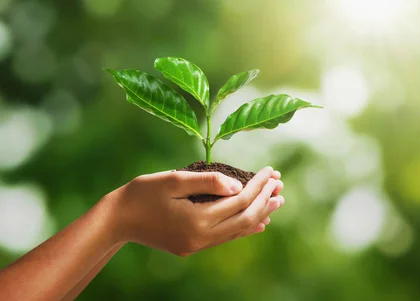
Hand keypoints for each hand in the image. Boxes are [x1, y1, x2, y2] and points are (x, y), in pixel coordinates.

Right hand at [102, 166, 283, 255]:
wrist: (117, 220)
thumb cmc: (142, 194)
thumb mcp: (173, 180)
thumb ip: (207, 181)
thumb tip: (238, 184)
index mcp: (198, 220)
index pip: (240, 200)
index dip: (259, 185)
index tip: (271, 171)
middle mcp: (202, 238)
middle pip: (245, 218)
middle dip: (265, 200)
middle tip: (280, 185)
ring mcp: (197, 245)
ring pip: (238, 231)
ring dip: (259, 214)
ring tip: (277, 201)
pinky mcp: (192, 247)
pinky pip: (226, 238)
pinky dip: (244, 228)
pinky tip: (258, 222)